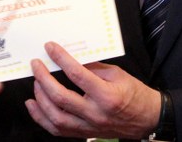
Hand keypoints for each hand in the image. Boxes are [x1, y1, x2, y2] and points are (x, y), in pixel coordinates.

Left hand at [25, 41, 159, 139]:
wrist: (148, 119)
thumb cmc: (134, 93)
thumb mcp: (117, 74)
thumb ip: (93, 67)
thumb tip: (71, 57)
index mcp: (106, 95)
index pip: (77, 75)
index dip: (60, 59)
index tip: (50, 48)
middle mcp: (96, 113)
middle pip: (60, 97)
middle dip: (43, 79)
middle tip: (36, 65)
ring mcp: (89, 126)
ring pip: (56, 117)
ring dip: (40, 99)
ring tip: (35, 83)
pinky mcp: (85, 134)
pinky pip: (58, 130)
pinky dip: (41, 118)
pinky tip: (33, 105)